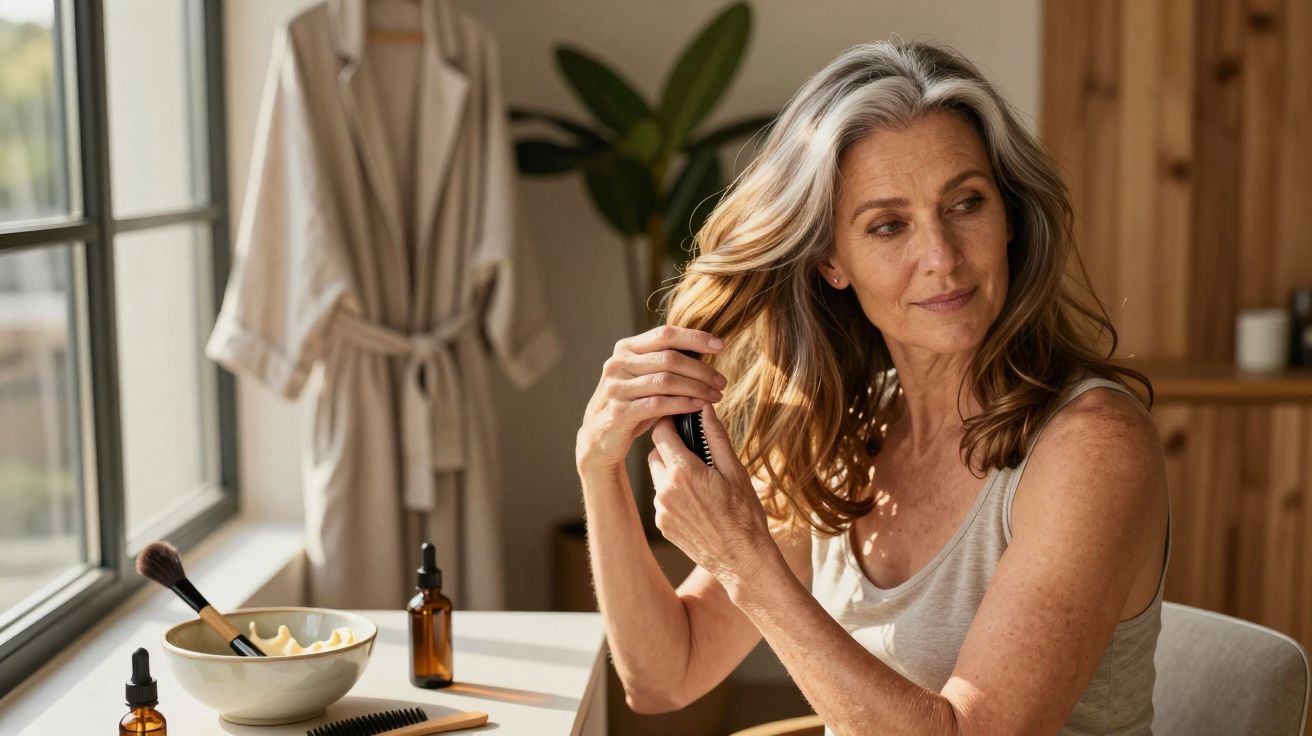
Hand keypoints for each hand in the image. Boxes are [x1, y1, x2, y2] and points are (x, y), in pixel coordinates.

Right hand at [575, 325, 727, 475]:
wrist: (599, 439)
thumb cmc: (630, 405)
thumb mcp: (643, 378)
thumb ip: (665, 363)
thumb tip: (704, 352)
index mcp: (626, 348)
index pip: (665, 334)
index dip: (695, 337)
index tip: (720, 345)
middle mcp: (618, 364)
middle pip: (669, 358)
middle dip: (701, 369)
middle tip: (721, 382)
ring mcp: (616, 388)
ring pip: (666, 381)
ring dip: (696, 388)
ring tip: (715, 396)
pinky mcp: (619, 412)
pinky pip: (658, 404)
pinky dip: (683, 404)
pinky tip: (698, 407)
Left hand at [647, 402, 774, 586]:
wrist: (743, 560)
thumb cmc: (744, 514)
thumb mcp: (735, 470)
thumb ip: (715, 436)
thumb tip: (705, 408)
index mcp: (683, 472)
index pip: (661, 432)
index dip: (671, 423)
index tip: (682, 422)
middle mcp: (665, 490)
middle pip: (654, 453)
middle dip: (671, 448)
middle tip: (695, 454)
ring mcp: (661, 510)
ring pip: (657, 476)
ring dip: (671, 472)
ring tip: (700, 482)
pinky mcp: (662, 525)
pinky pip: (660, 498)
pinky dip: (673, 494)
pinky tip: (697, 502)